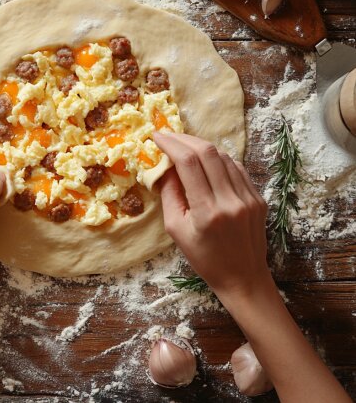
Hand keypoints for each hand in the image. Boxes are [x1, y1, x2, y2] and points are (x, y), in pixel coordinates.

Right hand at [153, 132, 270, 298]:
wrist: (243, 278)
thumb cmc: (204, 258)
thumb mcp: (176, 230)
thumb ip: (169, 194)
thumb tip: (165, 165)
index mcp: (207, 211)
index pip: (188, 163)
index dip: (171, 144)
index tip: (157, 136)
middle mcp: (231, 200)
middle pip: (207, 152)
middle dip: (184, 139)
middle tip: (169, 136)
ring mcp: (249, 197)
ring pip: (224, 156)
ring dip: (202, 147)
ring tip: (185, 148)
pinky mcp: (258, 198)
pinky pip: (237, 168)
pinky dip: (218, 159)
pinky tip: (207, 162)